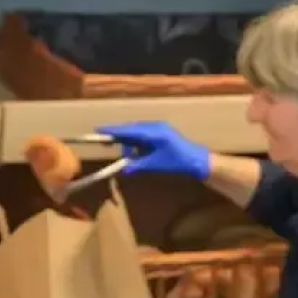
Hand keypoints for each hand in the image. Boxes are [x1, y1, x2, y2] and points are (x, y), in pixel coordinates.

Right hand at [97, 121, 211, 180]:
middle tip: (109, 145)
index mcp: (154, 133)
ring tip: (130, 157)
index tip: (98, 130)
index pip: (129, 130)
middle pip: (132, 130)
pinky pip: (145, 135)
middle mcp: (156, 127)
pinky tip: (138, 153)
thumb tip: (124, 170)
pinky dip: (139, 143)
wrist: (198, 161)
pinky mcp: (163, 133)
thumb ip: (138, 166)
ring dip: (131, 143)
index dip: (113, 131)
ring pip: (138, 133)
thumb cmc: (178, 162)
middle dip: (121, 139)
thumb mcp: (156, 165)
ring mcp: (160, 129)